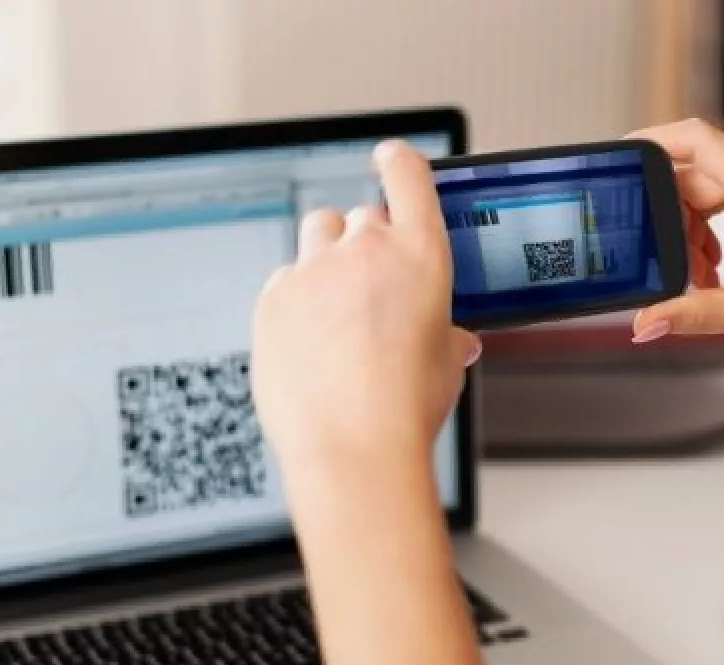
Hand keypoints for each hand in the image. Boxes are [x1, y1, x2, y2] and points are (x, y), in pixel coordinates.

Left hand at [251, 140, 479, 472]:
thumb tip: (451, 340)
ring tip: (336, 308)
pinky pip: (283, 281)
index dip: (398, 161)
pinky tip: (309, 341)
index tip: (390, 158)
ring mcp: (313, 271)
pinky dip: (295, 299)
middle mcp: (365, 250)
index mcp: (422, 254)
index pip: (407, 175)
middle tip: (371, 288)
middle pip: (360, 216)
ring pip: (316, 235)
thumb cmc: (405, 410)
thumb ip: (445, 337)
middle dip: (366, 243)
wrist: (352, 448)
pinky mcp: (272, 299)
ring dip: (327, 257)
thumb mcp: (445, 365)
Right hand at [629, 119, 723, 348]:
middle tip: (677, 269)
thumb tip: (645, 323)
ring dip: (690, 231)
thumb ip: (692, 314)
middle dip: (673, 221)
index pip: (699, 141)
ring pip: (705, 190)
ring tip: (702, 277)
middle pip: (694, 175)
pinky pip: (722, 198)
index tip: (620, 153)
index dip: (654, 140)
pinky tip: (712, 267)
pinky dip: (707, 230)